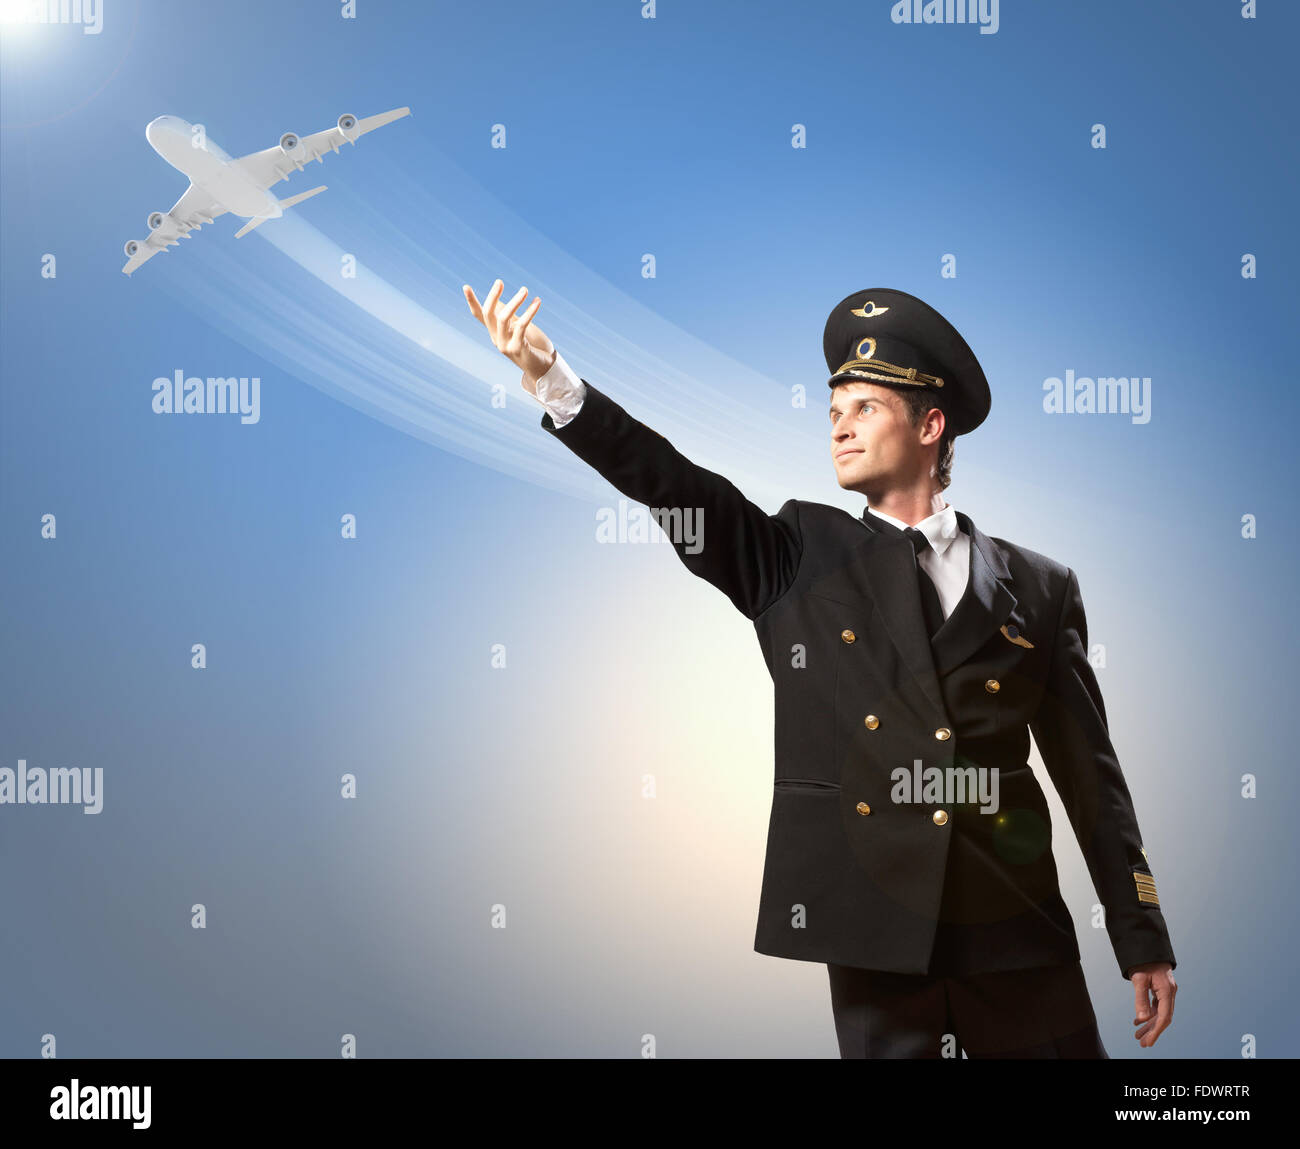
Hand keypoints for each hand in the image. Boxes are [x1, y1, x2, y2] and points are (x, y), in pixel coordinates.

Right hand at [463, 279, 555, 395]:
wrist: (544, 370)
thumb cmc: (533, 347)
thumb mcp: (519, 329)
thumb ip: (510, 318)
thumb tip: (499, 302)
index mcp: (495, 333)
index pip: (480, 316)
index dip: (472, 302)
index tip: (465, 286)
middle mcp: (496, 339)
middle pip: (489, 314)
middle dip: (492, 296)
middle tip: (500, 281)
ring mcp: (505, 345)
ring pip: (503, 318)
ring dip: (514, 302)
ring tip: (525, 290)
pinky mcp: (517, 349)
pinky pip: (521, 325)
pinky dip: (530, 311)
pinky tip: (537, 302)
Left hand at [1128, 962, 1176, 1046]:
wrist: (1147, 946)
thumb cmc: (1143, 961)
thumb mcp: (1138, 979)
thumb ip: (1140, 999)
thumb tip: (1141, 1019)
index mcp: (1167, 991)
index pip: (1164, 1016)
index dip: (1157, 1031)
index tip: (1149, 1042)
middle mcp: (1170, 993)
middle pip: (1163, 1017)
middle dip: (1153, 1031)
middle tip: (1142, 1043)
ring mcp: (1167, 991)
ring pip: (1160, 1013)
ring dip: (1149, 1024)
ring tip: (1138, 1035)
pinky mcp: (1162, 989)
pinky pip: (1157, 1006)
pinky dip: (1149, 1014)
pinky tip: (1139, 1022)